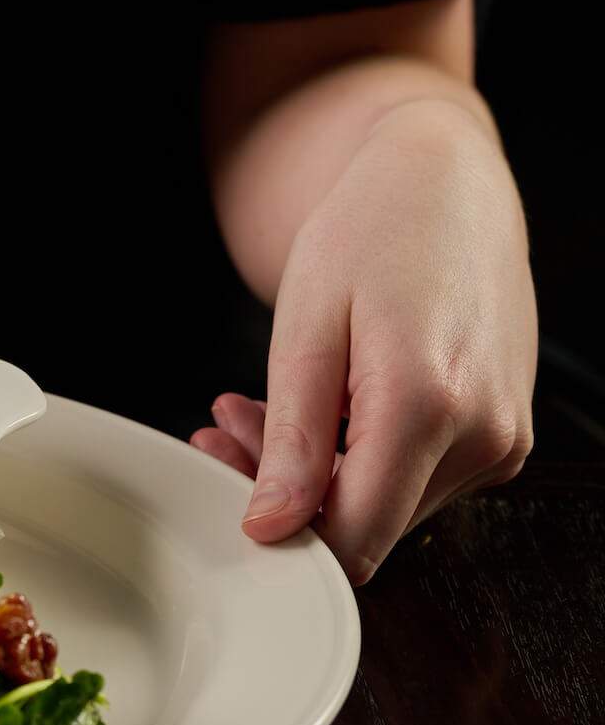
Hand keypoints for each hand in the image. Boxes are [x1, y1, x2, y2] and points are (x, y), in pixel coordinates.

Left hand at [190, 106, 536, 583]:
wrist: (444, 185)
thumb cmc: (370, 233)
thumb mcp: (305, 328)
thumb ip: (294, 439)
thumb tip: (272, 526)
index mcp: (430, 406)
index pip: (353, 539)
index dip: (280, 532)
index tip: (225, 479)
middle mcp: (484, 436)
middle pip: (366, 526)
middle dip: (284, 492)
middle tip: (223, 426)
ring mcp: (502, 440)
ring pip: (386, 507)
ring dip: (314, 473)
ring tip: (255, 407)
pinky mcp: (501, 435)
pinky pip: (415, 479)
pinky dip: (356, 457)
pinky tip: (316, 407)